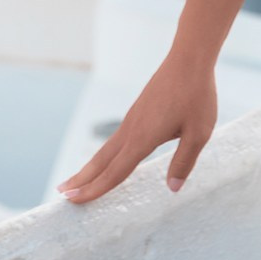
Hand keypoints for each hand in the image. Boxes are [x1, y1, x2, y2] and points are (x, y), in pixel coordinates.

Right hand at [57, 47, 215, 201]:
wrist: (189, 58)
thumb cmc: (196, 96)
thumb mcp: (199, 134)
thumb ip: (184, 162)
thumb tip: (172, 189)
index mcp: (143, 139)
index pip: (115, 172)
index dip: (94, 190)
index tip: (73, 201)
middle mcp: (132, 130)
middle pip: (101, 161)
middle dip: (81, 180)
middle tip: (61, 195)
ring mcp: (132, 119)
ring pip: (106, 149)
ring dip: (90, 167)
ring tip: (75, 180)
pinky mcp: (138, 111)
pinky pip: (116, 139)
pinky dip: (105, 154)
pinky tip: (108, 158)